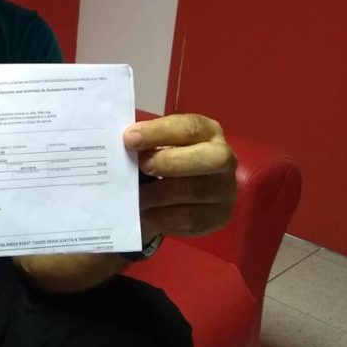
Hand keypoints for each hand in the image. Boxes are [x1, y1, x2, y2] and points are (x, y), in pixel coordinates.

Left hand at [124, 114, 236, 240]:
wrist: (178, 194)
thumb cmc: (164, 160)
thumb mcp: (156, 146)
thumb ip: (144, 143)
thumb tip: (121, 145)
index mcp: (207, 131)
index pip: (189, 127)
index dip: (159, 132)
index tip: (129, 139)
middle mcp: (224, 158)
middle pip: (210, 158)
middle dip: (171, 162)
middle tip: (142, 166)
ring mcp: (225, 189)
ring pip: (196, 192)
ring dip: (159, 195)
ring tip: (135, 196)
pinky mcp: (219, 216)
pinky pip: (191, 219)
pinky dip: (164, 217)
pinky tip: (146, 214)